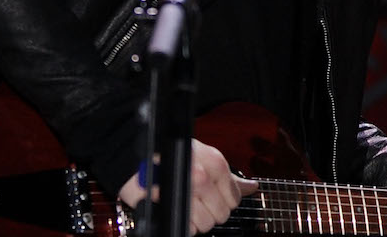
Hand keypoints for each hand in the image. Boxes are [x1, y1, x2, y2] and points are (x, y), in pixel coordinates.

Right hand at [117, 139, 260, 234]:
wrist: (133, 158)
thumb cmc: (171, 157)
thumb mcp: (204, 158)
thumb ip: (228, 177)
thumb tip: (252, 187)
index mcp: (214, 163)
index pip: (234, 200)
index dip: (223, 202)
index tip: (212, 196)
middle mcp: (201, 176)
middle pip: (221, 215)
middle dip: (210, 212)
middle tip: (196, 201)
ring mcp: (183, 192)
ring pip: (205, 225)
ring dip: (195, 220)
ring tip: (184, 205)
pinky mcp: (167, 205)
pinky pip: (186, 229)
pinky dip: (182, 225)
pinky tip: (175, 210)